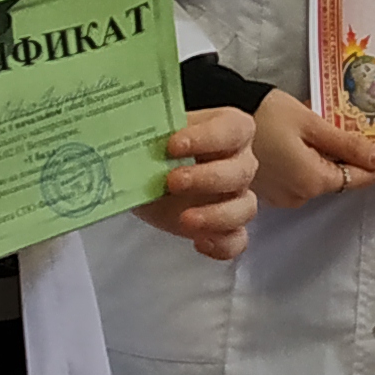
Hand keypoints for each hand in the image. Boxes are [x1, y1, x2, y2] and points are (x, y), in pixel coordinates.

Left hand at [140, 109, 259, 261]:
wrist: (146, 176)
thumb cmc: (158, 148)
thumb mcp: (152, 133)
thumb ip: (150, 131)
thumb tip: (129, 135)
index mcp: (228, 129)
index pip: (233, 129)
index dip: (206, 138)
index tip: (173, 145)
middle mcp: (239, 162)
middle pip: (240, 172)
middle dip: (207, 178)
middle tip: (173, 181)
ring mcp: (237, 197)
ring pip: (245, 207)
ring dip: (217, 215)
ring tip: (185, 219)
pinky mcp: (226, 227)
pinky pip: (237, 239)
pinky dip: (222, 244)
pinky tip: (199, 242)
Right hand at [255, 87, 374, 207]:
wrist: (220, 118)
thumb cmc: (264, 114)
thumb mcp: (311, 124)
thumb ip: (347, 144)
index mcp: (312, 180)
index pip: (360, 178)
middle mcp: (299, 195)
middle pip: (341, 178)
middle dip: (358, 159)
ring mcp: (284, 195)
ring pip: (322, 177)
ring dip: (334, 158)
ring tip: (341, 132)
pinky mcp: (272, 189)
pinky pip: (303, 176)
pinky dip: (314, 161)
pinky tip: (314, 141)